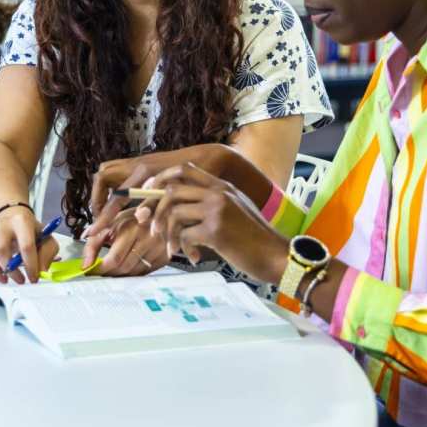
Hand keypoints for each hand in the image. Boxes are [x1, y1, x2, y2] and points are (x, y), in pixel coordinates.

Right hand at [0, 207, 58, 284]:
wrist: (13, 218)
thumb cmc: (31, 232)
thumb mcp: (46, 239)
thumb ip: (48, 253)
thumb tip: (41, 271)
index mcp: (22, 222)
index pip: (26, 245)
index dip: (30, 265)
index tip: (33, 278)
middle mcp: (3, 225)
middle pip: (1, 249)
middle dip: (11, 270)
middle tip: (20, 280)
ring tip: (5, 279)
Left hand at [84, 144, 272, 260]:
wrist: (278, 257)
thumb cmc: (254, 239)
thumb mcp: (236, 212)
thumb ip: (211, 205)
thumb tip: (177, 210)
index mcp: (222, 186)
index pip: (185, 169)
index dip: (161, 177)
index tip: (148, 191)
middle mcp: (219, 193)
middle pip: (171, 190)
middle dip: (154, 209)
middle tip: (150, 227)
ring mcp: (217, 210)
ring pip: (174, 213)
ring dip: (167, 233)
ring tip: (172, 248)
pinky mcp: (216, 230)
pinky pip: (185, 235)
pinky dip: (184, 248)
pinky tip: (194, 257)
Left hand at [92, 209, 169, 275]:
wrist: (159, 212)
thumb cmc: (133, 217)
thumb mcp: (112, 223)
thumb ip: (95, 242)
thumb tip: (85, 263)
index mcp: (131, 228)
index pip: (114, 258)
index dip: (100, 268)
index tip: (91, 270)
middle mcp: (147, 239)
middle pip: (124, 268)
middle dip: (108, 273)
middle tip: (99, 271)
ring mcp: (159, 249)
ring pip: (135, 273)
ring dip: (120, 275)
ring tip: (112, 270)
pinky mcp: (165, 256)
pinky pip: (146, 273)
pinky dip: (134, 274)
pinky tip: (127, 268)